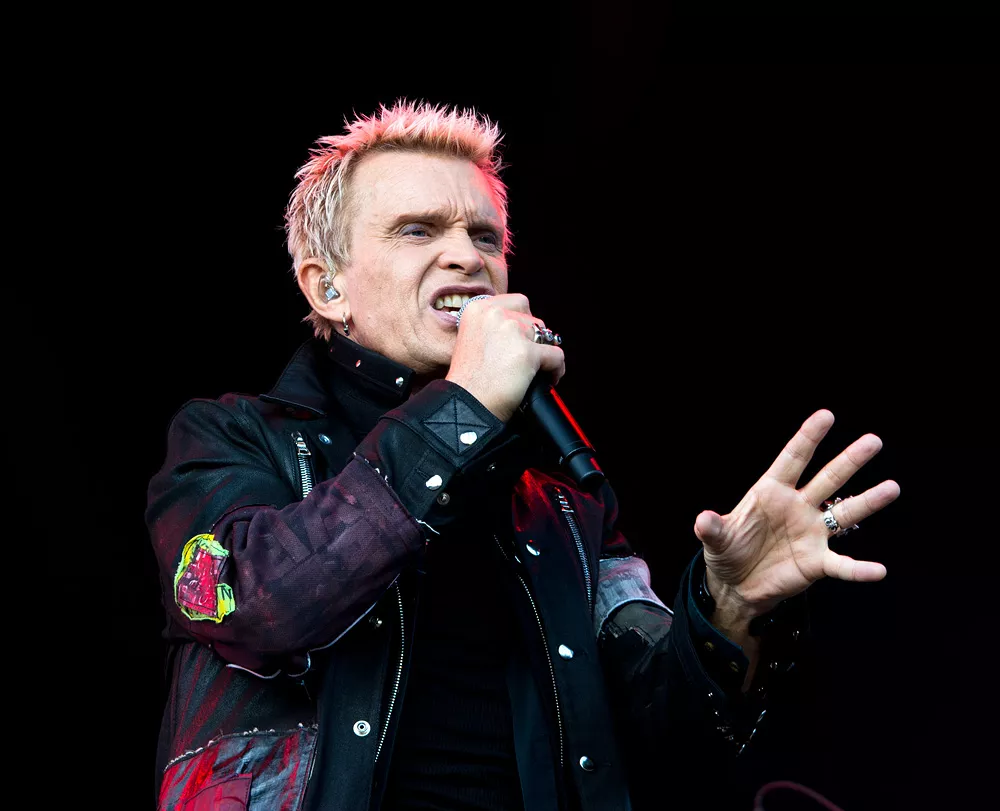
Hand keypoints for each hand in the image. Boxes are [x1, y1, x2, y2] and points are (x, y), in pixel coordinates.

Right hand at [446, 293, 565, 421]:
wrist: (466, 405)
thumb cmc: (467, 381)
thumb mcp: (472, 340)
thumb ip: (494, 328)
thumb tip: (523, 329)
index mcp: (478, 309)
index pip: (517, 302)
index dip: (524, 322)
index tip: (522, 338)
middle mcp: (494, 314)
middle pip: (532, 319)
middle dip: (534, 339)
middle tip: (527, 358)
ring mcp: (511, 330)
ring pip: (546, 336)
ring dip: (545, 353)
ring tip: (538, 371)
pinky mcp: (526, 352)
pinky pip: (556, 356)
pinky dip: (556, 370)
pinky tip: (548, 379)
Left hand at [695, 409, 899, 619]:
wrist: (736, 585)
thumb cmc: (728, 551)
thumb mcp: (716, 539)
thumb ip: (712, 529)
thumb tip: (703, 520)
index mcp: (771, 492)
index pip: (793, 459)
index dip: (807, 438)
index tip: (826, 416)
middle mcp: (797, 507)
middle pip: (828, 479)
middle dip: (849, 460)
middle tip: (873, 441)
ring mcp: (811, 533)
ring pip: (844, 512)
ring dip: (868, 501)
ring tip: (892, 488)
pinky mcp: (816, 562)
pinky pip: (842, 564)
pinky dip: (859, 568)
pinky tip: (879, 570)